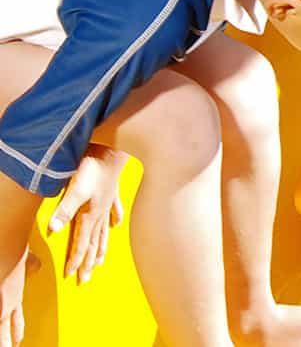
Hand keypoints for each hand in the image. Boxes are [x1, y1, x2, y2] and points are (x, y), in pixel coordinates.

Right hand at [1, 245, 25, 346]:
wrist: (5, 247)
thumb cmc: (13, 250)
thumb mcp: (26, 259)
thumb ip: (30, 266)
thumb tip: (36, 265)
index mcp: (15, 298)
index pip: (17, 323)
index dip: (16, 334)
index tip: (18, 342)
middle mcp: (6, 306)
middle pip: (4, 334)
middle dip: (7, 344)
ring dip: (2, 339)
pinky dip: (0, 327)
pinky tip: (2, 338)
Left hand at [49, 146, 126, 284]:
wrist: (111, 151)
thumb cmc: (93, 169)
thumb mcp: (75, 190)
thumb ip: (64, 210)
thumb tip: (53, 230)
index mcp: (90, 216)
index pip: (81, 244)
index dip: (76, 260)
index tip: (71, 276)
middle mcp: (100, 214)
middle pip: (93, 244)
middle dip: (88, 262)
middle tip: (85, 279)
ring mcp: (107, 205)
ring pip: (103, 232)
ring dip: (101, 249)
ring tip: (101, 262)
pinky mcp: (110, 195)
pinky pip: (114, 213)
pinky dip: (114, 222)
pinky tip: (116, 226)